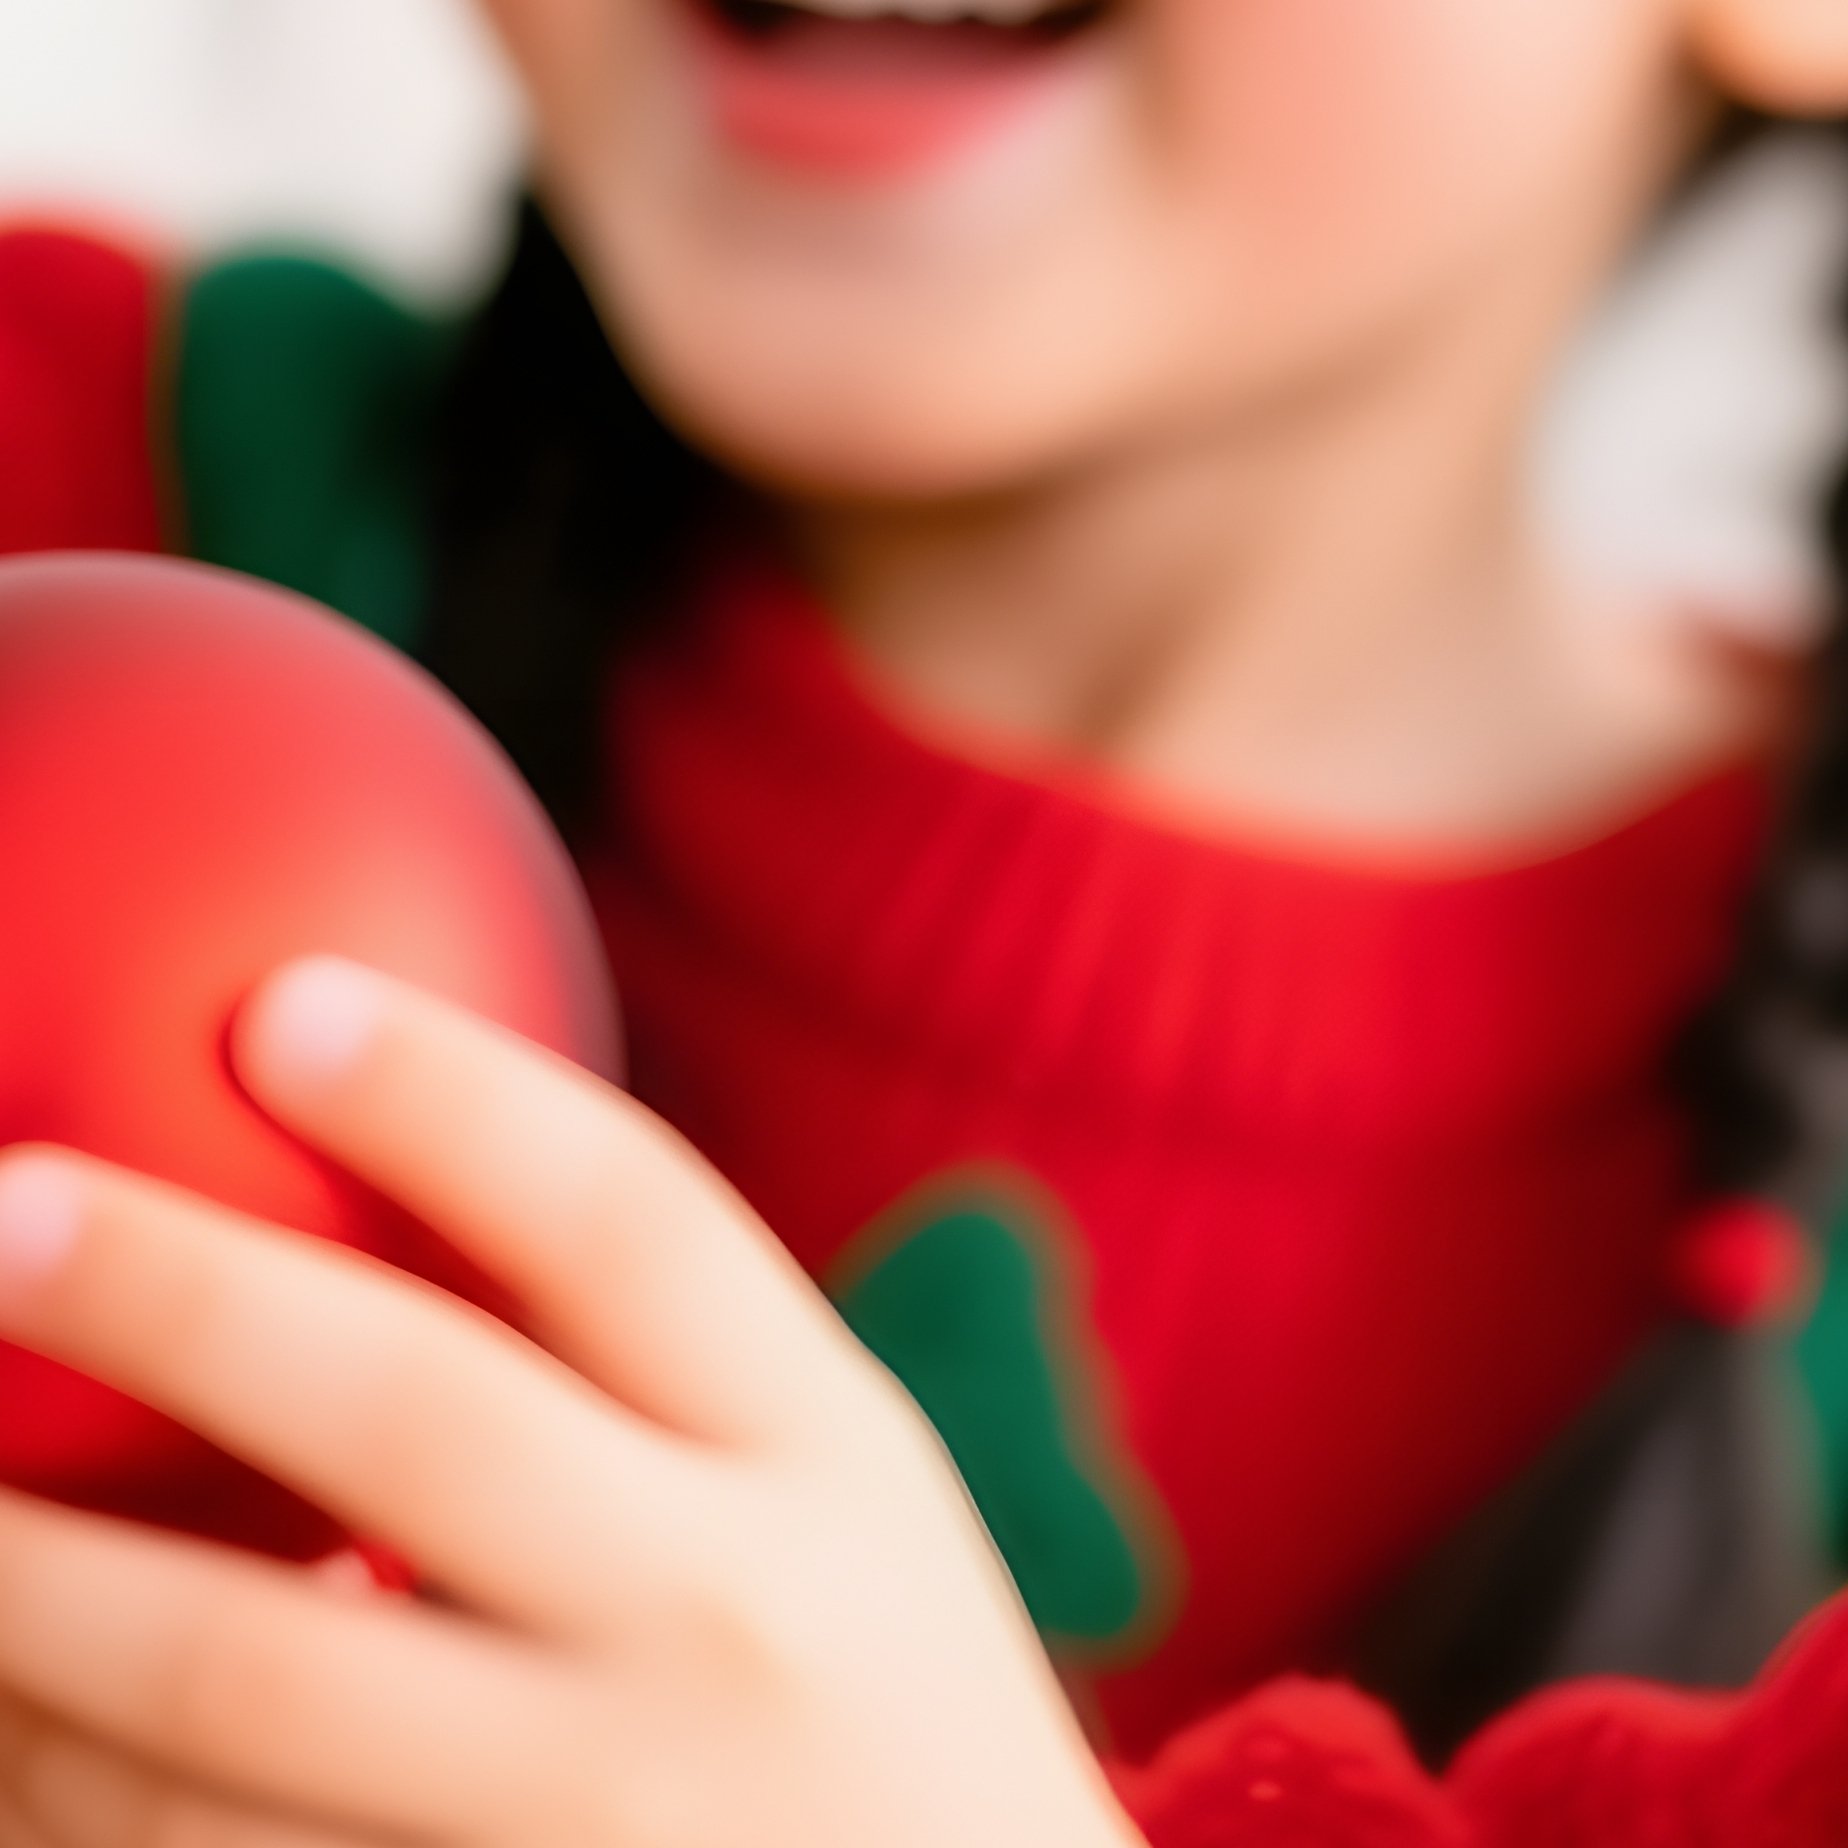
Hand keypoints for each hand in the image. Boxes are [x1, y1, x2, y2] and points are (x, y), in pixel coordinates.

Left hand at [0, 958, 1138, 1847]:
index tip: (278, 1004)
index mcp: (822, 1453)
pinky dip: (68, 1788)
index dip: (456, 1103)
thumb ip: (658, 1347)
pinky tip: (19, 1722)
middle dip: (187, 1300)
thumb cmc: (867, 1666)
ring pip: (250, 1689)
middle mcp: (723, 1620)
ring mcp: (602, 1820)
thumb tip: (384, 1155)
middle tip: (1, 1207)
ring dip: (37, 1592)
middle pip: (422, 1422)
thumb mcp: (835, 1479)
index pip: (638, 1229)